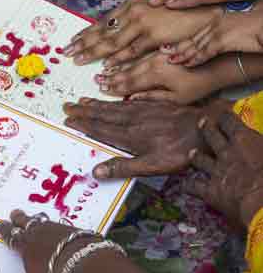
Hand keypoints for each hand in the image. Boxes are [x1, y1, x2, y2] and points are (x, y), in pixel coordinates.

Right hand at [0, 210, 80, 272]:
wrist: (90, 268)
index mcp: (27, 246)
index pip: (12, 237)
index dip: (6, 231)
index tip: (1, 224)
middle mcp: (42, 234)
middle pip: (27, 223)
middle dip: (20, 219)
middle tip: (14, 213)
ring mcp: (62, 232)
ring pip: (46, 222)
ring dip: (39, 220)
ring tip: (37, 217)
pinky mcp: (79, 234)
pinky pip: (65, 227)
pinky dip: (61, 228)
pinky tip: (65, 231)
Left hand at [64, 0, 219, 66]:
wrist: (205, 14)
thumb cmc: (178, 15)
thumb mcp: (150, 10)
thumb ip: (131, 19)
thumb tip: (112, 28)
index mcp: (131, 5)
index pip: (103, 22)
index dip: (85, 33)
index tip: (71, 41)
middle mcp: (133, 12)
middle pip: (102, 31)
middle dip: (83, 44)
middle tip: (66, 53)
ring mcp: (143, 23)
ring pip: (112, 42)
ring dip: (94, 53)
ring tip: (79, 61)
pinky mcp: (154, 35)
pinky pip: (131, 51)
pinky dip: (118, 59)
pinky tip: (107, 66)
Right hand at [64, 98, 207, 178]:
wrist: (205, 128)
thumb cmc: (180, 151)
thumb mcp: (152, 166)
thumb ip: (123, 167)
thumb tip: (95, 171)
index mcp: (129, 136)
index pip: (100, 129)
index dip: (83, 125)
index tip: (68, 120)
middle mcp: (132, 120)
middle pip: (103, 115)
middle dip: (84, 111)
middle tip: (67, 106)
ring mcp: (144, 111)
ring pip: (114, 106)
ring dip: (96, 104)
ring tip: (82, 101)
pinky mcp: (155, 106)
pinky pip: (128, 101)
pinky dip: (115, 100)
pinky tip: (113, 100)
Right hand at [95, 52, 225, 102]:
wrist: (220, 63)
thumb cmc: (201, 85)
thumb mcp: (178, 98)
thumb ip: (153, 97)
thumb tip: (131, 99)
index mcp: (155, 75)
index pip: (129, 82)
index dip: (114, 87)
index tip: (101, 89)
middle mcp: (153, 62)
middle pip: (126, 70)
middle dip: (109, 76)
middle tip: (95, 80)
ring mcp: (157, 53)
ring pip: (130, 60)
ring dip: (114, 64)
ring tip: (102, 70)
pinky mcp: (162, 48)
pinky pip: (140, 52)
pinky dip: (127, 55)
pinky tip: (120, 57)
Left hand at [169, 6, 262, 66]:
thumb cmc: (258, 29)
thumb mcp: (238, 30)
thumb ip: (226, 35)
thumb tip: (222, 43)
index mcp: (219, 20)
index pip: (197, 32)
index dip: (182, 41)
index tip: (169, 46)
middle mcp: (216, 23)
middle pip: (193, 38)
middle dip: (176, 46)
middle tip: (162, 51)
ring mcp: (219, 30)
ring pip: (196, 45)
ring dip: (182, 54)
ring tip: (169, 60)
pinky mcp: (223, 39)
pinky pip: (206, 51)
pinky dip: (195, 58)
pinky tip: (186, 64)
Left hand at [186, 112, 262, 227]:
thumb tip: (262, 140)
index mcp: (246, 141)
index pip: (231, 123)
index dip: (226, 117)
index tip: (224, 114)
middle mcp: (227, 153)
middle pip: (212, 136)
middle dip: (207, 128)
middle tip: (202, 122)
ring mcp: (216, 171)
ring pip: (200, 159)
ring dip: (195, 156)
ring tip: (191, 153)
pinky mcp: (210, 191)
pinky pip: (193, 186)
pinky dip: (187, 186)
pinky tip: (183, 186)